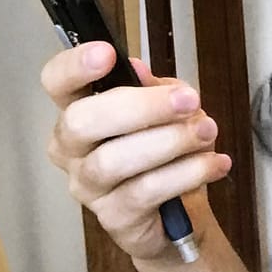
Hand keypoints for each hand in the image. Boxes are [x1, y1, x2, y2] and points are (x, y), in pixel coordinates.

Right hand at [43, 43, 230, 269]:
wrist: (178, 214)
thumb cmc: (164, 151)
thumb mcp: (166, 110)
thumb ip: (154, 89)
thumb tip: (137, 70)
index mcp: (77, 109)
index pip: (56, 82)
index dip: (74, 66)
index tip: (107, 53)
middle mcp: (70, 149)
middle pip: (82, 121)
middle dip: (140, 106)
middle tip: (187, 101)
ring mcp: (87, 186)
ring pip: (115, 160)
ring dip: (170, 141)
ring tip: (207, 132)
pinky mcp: (113, 218)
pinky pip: (147, 191)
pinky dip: (188, 173)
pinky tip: (215, 164)